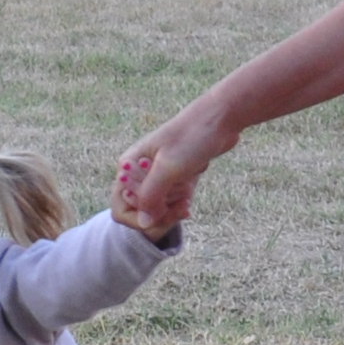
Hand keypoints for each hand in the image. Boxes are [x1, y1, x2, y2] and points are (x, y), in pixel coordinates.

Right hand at [116, 101, 234, 239]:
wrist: (219, 118)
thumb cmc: (191, 137)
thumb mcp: (168, 169)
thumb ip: (151, 197)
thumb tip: (144, 225)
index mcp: (129, 165)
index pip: (124, 206)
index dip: (144, 214)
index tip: (165, 209)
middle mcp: (138, 169)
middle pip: (143, 208)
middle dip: (164, 208)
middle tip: (183, 195)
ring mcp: (157, 171)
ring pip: (161, 203)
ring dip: (175, 200)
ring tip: (188, 182)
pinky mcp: (174, 173)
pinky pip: (173, 196)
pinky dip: (184, 195)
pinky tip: (192, 183)